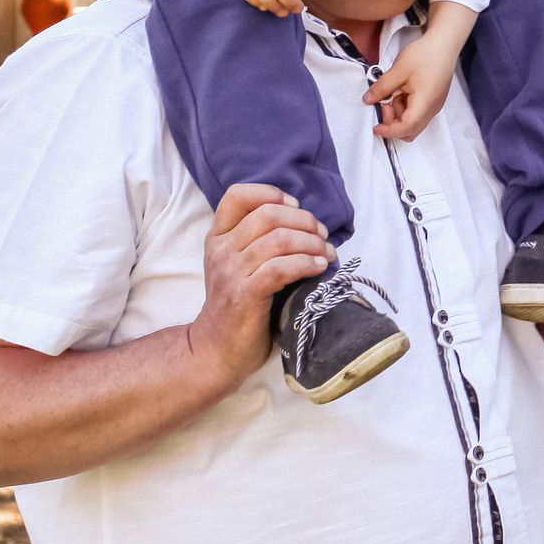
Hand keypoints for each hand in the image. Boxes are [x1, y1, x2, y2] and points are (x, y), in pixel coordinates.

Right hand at [189, 184, 332, 380]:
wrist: (215, 350)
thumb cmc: (238, 307)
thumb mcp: (240, 266)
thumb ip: (260, 242)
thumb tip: (307, 224)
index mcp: (218, 237)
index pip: (237, 195)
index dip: (271, 193)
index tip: (296, 208)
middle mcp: (221, 250)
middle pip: (268, 214)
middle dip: (304, 220)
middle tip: (322, 236)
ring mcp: (231, 272)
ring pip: (279, 239)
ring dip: (312, 244)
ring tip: (328, 255)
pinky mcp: (244, 294)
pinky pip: (281, 267)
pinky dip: (307, 264)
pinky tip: (319, 268)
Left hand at [367, 28, 464, 140]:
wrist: (443, 44)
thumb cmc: (424, 55)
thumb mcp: (398, 70)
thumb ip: (381, 88)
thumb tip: (368, 101)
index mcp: (424, 102)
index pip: (407, 127)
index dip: (389, 131)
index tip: (375, 127)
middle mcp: (432, 108)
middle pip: (411, 131)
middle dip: (393, 124)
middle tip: (383, 105)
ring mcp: (434, 105)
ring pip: (413, 122)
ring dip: (398, 115)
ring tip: (392, 93)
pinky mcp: (433, 100)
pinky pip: (417, 113)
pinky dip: (405, 108)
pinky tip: (401, 91)